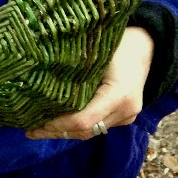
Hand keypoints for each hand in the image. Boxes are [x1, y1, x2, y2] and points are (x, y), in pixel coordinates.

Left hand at [26, 26, 154, 139]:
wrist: (146, 47)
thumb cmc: (117, 44)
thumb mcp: (93, 55)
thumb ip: (72, 76)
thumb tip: (38, 88)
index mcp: (119, 94)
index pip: (82, 120)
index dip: (57, 125)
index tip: (35, 123)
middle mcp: (126, 111)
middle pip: (84, 131)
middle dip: (55, 132)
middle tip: (30, 130)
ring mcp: (127, 117)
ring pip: (89, 133)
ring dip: (63, 132)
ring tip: (38, 130)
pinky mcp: (124, 119)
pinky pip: (96, 128)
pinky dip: (75, 127)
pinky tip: (56, 125)